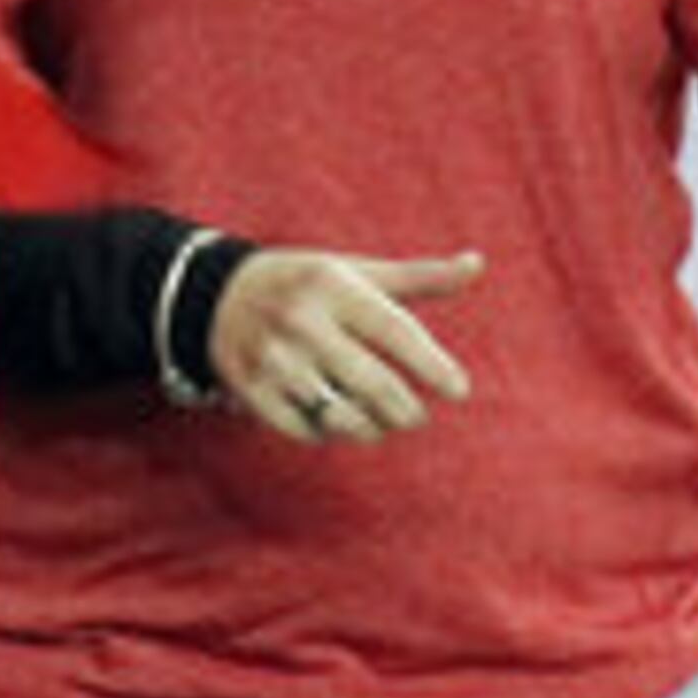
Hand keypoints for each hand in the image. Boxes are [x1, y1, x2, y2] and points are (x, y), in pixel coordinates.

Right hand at [207, 246, 484, 441]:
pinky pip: (302, 428)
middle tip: (417, 416)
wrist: (219, 296)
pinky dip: (328, 433)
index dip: (432, 364)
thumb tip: (478, 264)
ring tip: (383, 423)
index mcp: (335, 288)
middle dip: (404, 409)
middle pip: (370, 382)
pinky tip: (340, 424)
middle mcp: (303, 322)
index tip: (461, 391)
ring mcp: (273, 358)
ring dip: (370, 426)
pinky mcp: (251, 388)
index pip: (395, 331)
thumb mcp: (359, 272)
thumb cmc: (310, 284)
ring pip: (337, 412)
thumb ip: (420, 277)